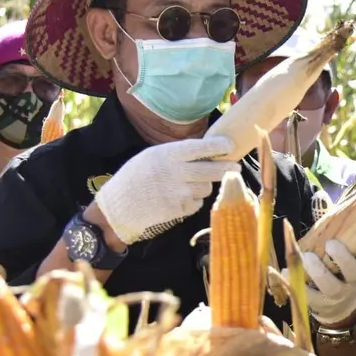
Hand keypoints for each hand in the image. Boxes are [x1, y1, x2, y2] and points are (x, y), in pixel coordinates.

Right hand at [94, 136, 239, 244]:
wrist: (118, 208)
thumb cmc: (135, 178)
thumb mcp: (152, 157)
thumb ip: (177, 154)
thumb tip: (206, 151)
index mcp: (167, 155)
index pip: (200, 148)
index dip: (218, 146)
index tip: (230, 145)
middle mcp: (175, 172)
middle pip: (212, 170)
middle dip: (228, 168)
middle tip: (236, 167)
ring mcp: (179, 193)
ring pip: (206, 187)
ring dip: (203, 186)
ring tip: (187, 184)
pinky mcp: (180, 209)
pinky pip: (197, 203)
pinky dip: (193, 201)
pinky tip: (178, 198)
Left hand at [287, 232, 355, 324]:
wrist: (339, 307)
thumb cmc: (339, 269)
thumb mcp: (346, 253)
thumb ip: (339, 231)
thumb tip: (320, 198)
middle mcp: (354, 280)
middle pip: (353, 272)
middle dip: (342, 258)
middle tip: (330, 244)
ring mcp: (338, 294)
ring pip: (330, 286)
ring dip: (317, 271)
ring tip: (306, 257)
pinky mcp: (320, 305)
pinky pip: (308, 297)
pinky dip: (295, 283)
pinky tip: (286, 271)